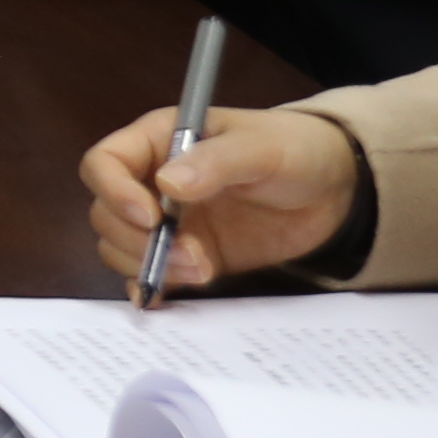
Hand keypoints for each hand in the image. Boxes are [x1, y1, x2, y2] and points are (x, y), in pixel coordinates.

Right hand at [80, 103, 358, 294]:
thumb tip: (167, 184)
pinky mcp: (187, 254)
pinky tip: (169, 295)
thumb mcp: (261, 147)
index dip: (114, 191)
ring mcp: (168, 221)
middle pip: (107, 214)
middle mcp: (152, 181)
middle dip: (140, 240)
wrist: (333, 189)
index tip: (150, 217)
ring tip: (203, 269)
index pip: (105, 163)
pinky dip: (152, 286)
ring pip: (121, 248)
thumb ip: (215, 161)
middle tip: (191, 254)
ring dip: (152, 265)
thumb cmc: (295, 149)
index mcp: (159, 141)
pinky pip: (150, 274)